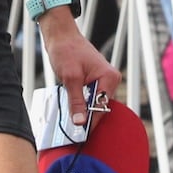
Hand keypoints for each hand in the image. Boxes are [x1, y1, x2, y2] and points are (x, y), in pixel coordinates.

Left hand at [38, 10, 120, 125]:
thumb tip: (81, 123)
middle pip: (100, 107)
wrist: (61, 37)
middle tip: (72, 129)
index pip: (102, 107)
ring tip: (70, 118)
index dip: (90, 122)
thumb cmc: (67, 51)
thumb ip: (77, 101)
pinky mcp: (96, 82)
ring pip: (95, 104)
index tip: (79, 135)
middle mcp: (111, 79)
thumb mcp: (70, 78)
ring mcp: (104, 81)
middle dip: (87, 117)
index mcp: (109, 77)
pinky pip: (91, 98)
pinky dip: (82, 104)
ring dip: (83, 111)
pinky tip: (72, 108)